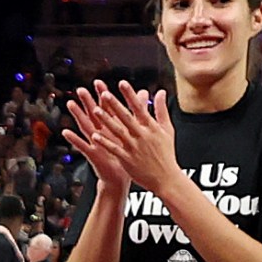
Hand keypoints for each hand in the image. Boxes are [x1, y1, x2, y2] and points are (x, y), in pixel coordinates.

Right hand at [60, 83, 135, 188]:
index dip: (102, 95)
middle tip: (81, 89)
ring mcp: (96, 143)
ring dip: (78, 116)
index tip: (99, 83)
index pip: (107, 108)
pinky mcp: (93, 155)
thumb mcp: (133, 132)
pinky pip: (82, 146)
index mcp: (112, 127)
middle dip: (87, 101)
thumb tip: (145, 94)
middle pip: (93, 114)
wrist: (121, 177)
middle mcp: (102, 133)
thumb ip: (138, 111)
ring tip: (71, 104)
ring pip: (86, 126)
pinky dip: (74, 139)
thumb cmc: (127, 155)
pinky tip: (66, 132)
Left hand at [72, 82, 185, 202]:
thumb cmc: (166, 154)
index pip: (139, 107)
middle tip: (104, 93)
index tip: (122, 83)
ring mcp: (134, 148)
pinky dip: (105, 142)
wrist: (166, 178)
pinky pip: (114, 149)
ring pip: (118, 131)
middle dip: (115, 105)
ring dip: (106, 121)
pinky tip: (94, 135)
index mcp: (151, 127)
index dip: (130, 95)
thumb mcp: (167, 130)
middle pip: (126, 117)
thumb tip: (161, 92)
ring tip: (95, 110)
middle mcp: (142, 136)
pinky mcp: (127, 159)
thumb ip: (161, 110)